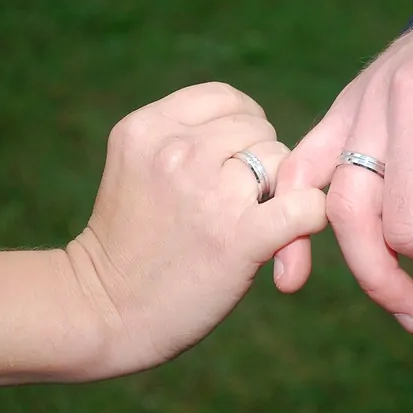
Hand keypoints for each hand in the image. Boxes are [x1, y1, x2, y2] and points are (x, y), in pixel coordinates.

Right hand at [67, 82, 326, 376]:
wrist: (103, 313)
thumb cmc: (128, 244)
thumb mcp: (137, 166)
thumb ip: (185, 138)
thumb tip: (258, 133)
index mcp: (148, 127)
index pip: (226, 99)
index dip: (241, 128)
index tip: (232, 163)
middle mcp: (176, 150)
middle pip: (258, 130)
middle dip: (258, 162)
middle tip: (236, 203)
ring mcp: (209, 191)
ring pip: (282, 162)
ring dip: (278, 191)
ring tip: (249, 222)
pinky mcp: (239, 236)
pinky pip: (305, 206)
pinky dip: (309, 218)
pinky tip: (290, 236)